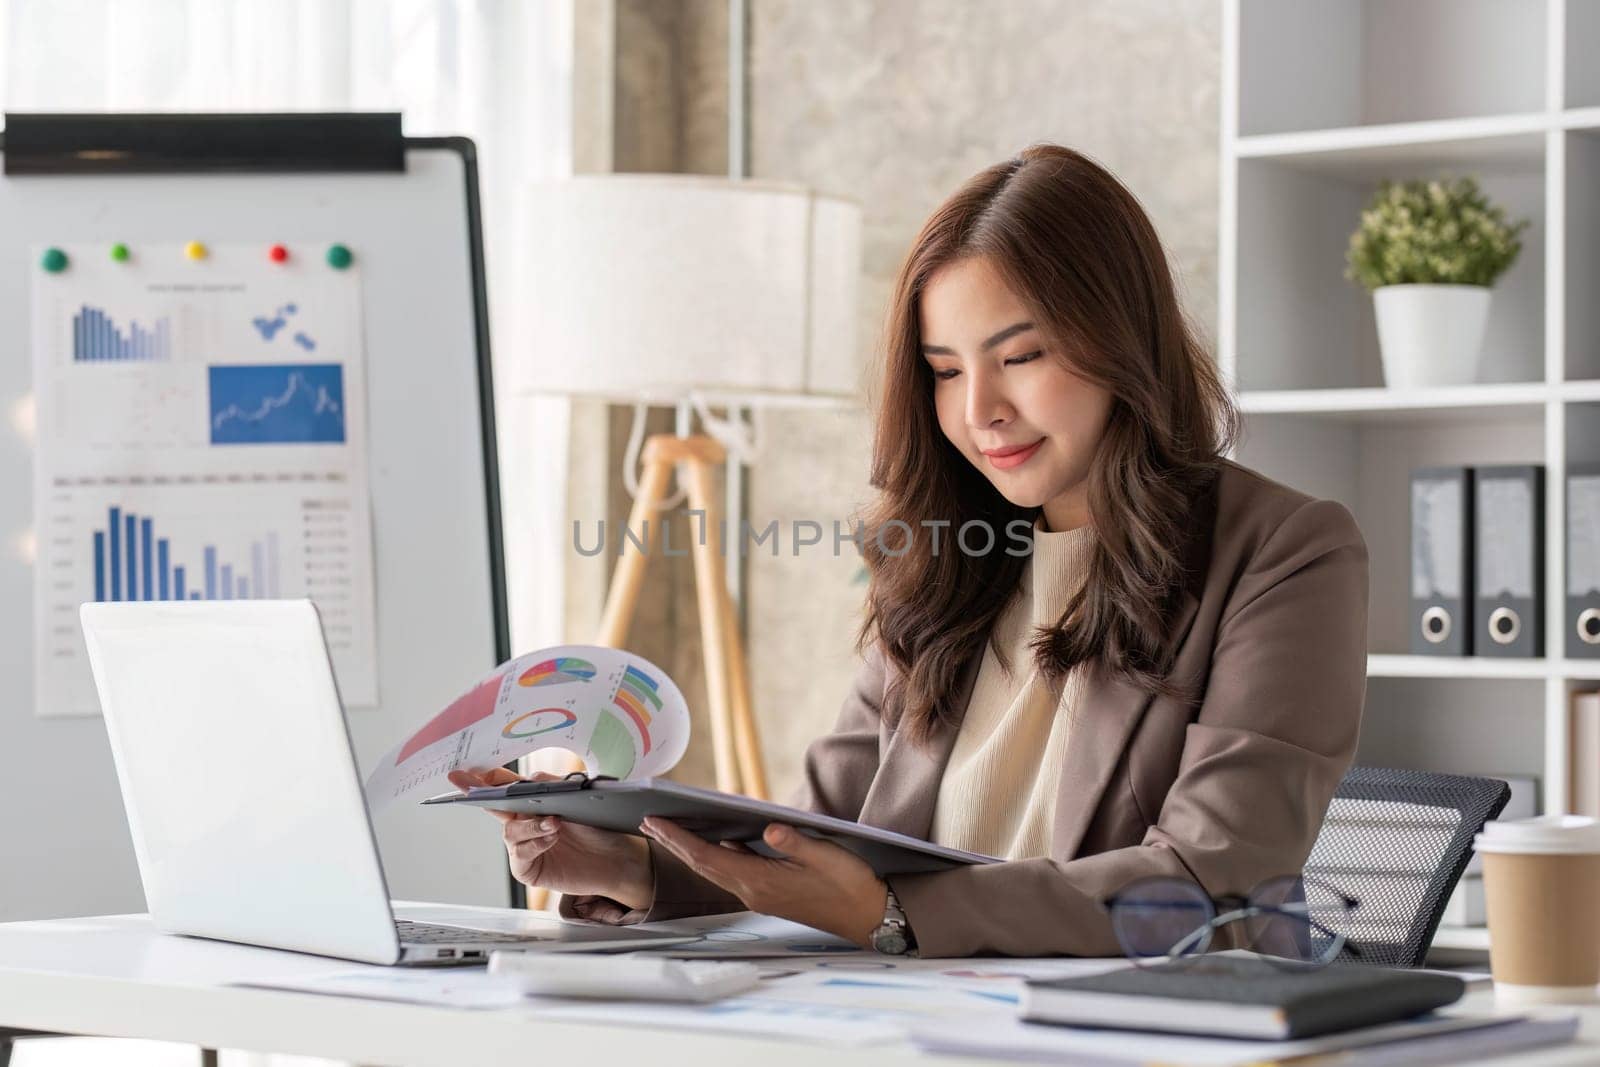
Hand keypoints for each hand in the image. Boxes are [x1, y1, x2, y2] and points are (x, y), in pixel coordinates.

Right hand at [448, 768, 652, 911]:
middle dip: (481, 795)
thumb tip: (529, 778)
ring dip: (530, 825)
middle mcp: (524, 822)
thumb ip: (553, 786)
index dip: (482, 779)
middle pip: (496, 807)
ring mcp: (525, 846)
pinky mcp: (530, 869)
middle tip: (475, 785)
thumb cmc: (599, 825)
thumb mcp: (579, 797)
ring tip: (554, 822)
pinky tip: (553, 837)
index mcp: (531, 801)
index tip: (463, 772)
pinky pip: (520, 855)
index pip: (503, 787)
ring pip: (510, 832)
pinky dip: (535, 843)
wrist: (618, 856)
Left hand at [640, 817, 887, 947]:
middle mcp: (754, 891)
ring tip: (670, 830)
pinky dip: (715, 855)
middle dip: (675, 843)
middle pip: (704, 864)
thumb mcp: (825, 855)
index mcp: (761, 881)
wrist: (868, 917)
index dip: (678, 839)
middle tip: (648, 822)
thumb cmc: (849, 884)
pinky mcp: (770, 895)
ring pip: (716, 869)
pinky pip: (734, 872)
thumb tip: (765, 827)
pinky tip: (713, 842)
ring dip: (691, 850)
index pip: (708, 857)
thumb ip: (794, 840)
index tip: (655, 821)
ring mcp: (760, 895)